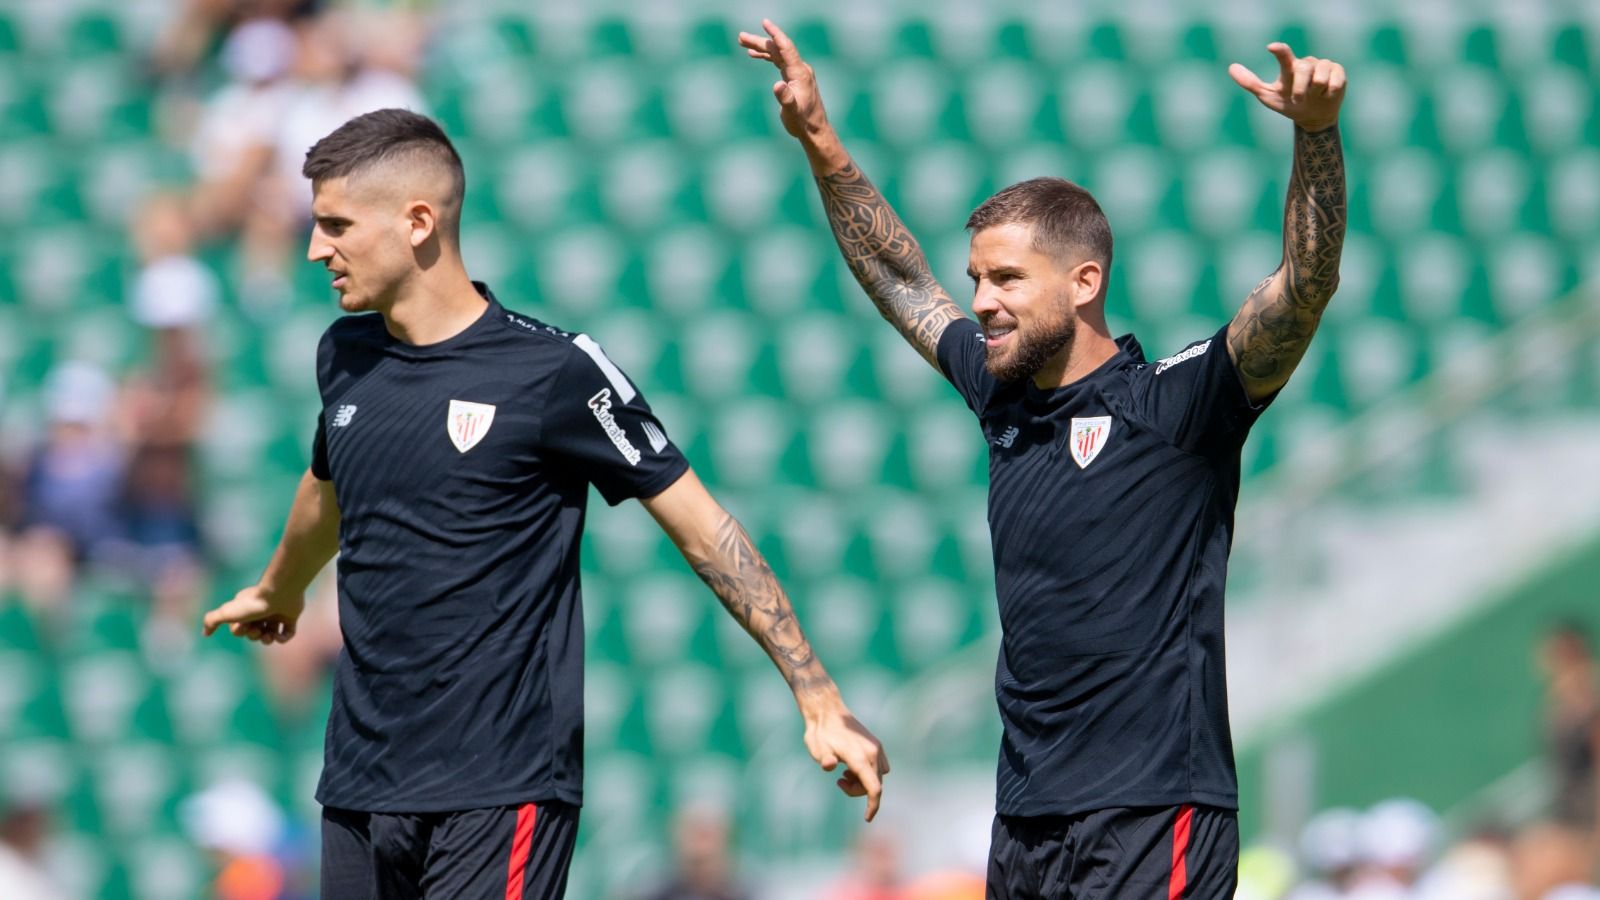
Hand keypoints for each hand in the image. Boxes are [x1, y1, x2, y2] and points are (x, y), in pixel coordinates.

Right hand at [201, 585, 304, 644]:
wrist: (280, 593)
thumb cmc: (252, 604)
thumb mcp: (227, 612)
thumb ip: (211, 621)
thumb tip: (205, 634)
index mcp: (246, 608)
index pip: (240, 627)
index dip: (240, 632)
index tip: (242, 626)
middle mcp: (261, 610)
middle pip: (254, 632)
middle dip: (253, 636)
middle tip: (257, 630)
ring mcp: (276, 613)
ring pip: (269, 634)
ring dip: (267, 640)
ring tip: (269, 636)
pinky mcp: (291, 616)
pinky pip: (288, 633)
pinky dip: (283, 638)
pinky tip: (279, 635)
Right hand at [738, 19, 831, 145]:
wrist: (814, 130)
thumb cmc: (803, 122)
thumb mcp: (791, 111)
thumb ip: (785, 98)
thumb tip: (776, 86)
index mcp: (800, 73)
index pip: (786, 48)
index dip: (775, 34)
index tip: (764, 22)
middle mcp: (800, 69)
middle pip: (778, 49)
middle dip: (760, 41)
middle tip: (740, 37)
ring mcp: (797, 73)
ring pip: (777, 54)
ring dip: (760, 48)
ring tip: (742, 43)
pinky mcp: (794, 78)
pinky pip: (779, 62)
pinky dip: (767, 57)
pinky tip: (755, 55)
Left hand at [798, 690, 889, 820]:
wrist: (827, 710)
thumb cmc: (820, 732)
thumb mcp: (816, 747)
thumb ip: (824, 757)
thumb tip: (829, 765)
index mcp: (860, 757)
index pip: (874, 789)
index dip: (873, 806)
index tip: (867, 819)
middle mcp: (873, 752)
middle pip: (874, 785)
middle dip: (859, 791)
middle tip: (839, 782)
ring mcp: (876, 747)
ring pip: (878, 776)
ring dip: (863, 781)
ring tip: (844, 774)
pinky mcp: (876, 744)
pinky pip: (879, 767)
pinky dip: (867, 772)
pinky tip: (851, 766)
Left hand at [1229, 43, 1345, 131]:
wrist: (1312, 117)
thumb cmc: (1288, 104)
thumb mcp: (1267, 96)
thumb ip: (1250, 82)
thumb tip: (1231, 67)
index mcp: (1290, 67)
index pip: (1284, 54)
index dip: (1279, 50)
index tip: (1271, 48)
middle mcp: (1306, 63)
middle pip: (1302, 69)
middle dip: (1299, 88)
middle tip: (1297, 99)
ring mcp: (1324, 65)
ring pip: (1320, 77)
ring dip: (1315, 92)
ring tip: (1314, 95)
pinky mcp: (1339, 72)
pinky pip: (1334, 81)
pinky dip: (1329, 93)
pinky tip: (1327, 94)